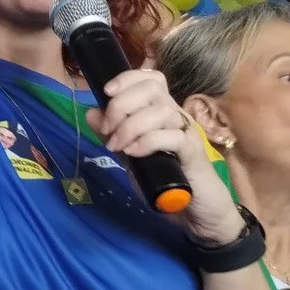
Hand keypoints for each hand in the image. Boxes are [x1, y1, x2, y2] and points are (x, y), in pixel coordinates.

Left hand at [90, 66, 242, 244]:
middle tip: (108, 130)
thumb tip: (91, 112)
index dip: (127, 78)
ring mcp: (187, 133)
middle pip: (152, 89)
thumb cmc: (166, 179)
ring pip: (161, 111)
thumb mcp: (131, 154)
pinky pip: (173, 137)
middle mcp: (176, 116)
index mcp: (162, 111)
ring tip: (118, 147)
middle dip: (122, 104)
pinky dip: (147, 142)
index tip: (106, 93)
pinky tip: (133, 153)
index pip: (151, 78)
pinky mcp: (194, 154)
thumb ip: (113, 134)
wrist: (197, 210)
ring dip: (130, 126)